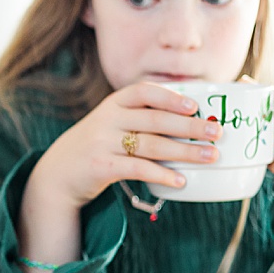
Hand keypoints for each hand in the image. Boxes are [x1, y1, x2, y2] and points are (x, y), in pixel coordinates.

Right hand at [38, 82, 222, 207]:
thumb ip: (139, 118)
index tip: (195, 106)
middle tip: (216, 133)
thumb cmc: (95, 148)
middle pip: (155, 120)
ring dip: (185, 151)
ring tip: (211, 157)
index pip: (144, 92)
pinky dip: (162, 174)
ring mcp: (102, 143)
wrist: (56, 174)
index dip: (171, 97)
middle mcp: (107, 119)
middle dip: (190, 126)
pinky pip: (138, 169)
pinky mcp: (100, 166)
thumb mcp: (110, 124)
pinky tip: (181, 180)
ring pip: (151, 144)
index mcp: (112, 104)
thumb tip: (190, 120)